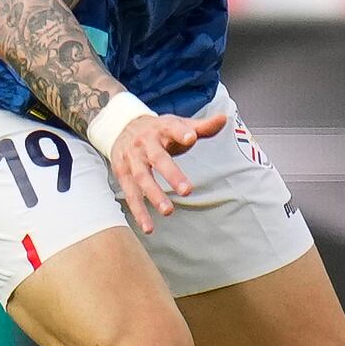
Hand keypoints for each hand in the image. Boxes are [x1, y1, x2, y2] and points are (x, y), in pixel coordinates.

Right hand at [111, 111, 226, 232]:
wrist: (120, 126)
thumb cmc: (158, 129)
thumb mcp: (177, 123)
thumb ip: (202, 126)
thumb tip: (225, 118)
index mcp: (161, 129)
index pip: (173, 128)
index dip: (181, 132)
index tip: (191, 137)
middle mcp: (144, 144)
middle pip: (158, 159)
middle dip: (172, 174)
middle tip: (187, 191)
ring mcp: (132, 159)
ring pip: (142, 178)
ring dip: (154, 196)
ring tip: (168, 211)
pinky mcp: (122, 174)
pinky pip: (130, 194)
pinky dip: (138, 211)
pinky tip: (148, 227)